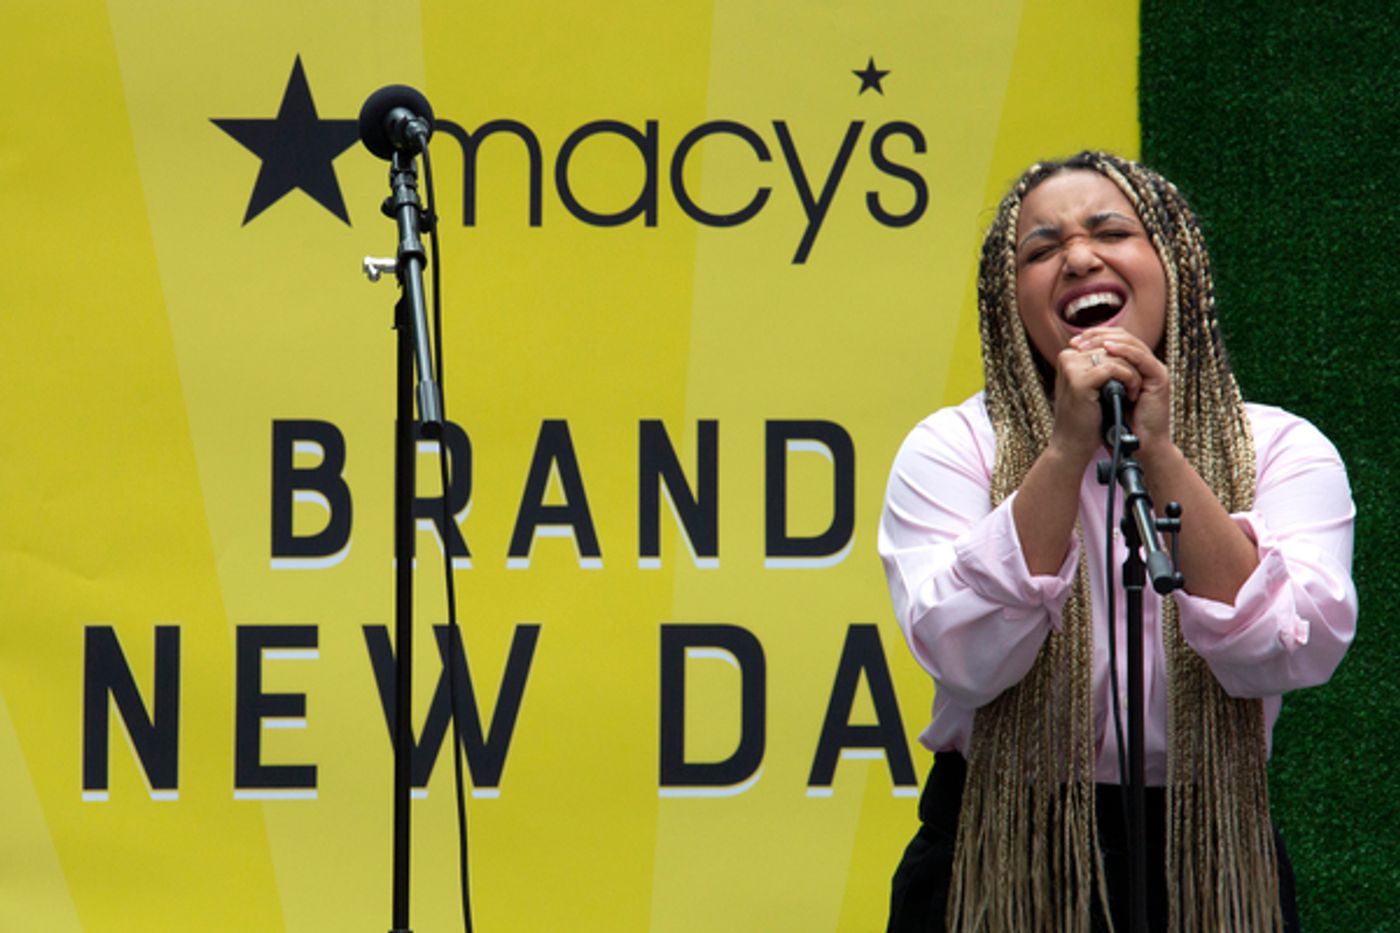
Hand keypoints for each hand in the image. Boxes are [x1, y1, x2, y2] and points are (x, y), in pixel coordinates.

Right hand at [1047, 334, 1139, 465]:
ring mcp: (1071, 368)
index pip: (1104, 342)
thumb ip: (1098, 365)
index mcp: (1068, 356)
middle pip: (1111, 347)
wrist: (1073, 445)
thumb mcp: (1091, 386)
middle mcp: (1067, 358)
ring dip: (1132, 373)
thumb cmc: (1085, 418)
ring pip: (1115, 357)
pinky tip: (1131, 394)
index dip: (1124, 356)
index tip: (1129, 377)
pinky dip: (1129, 380)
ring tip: (1133, 392)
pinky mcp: (1080, 381)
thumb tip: (1120, 348)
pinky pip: (1114, 369)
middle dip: (1130, 365)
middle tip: (1134, 386)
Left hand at [1068, 327, 1172, 458]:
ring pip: (1132, 343)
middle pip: (1123, 337)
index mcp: (1130, 366)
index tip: (1073, 342)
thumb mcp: (1098, 394)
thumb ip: (1092, 375)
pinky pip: (1141, 358)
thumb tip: (1069, 360)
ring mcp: (1152, 370)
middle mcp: (1143, 365)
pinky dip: (1124, 351)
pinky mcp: (1159, 378)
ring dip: (1108, 340)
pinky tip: (1108, 349)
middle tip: (1078, 340)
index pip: (1114, 340)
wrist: (1133, 445)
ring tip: (1089, 342)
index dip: (1094, 337)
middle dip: (1098, 335)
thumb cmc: (1115, 423)